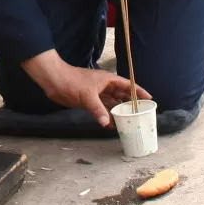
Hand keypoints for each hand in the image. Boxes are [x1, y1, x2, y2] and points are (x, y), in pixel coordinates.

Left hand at [21, 51, 151, 127]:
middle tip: (141, 114)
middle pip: (122, 95)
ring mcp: (97, 93)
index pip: (128, 85)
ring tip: (128, 122)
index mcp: (108, 80)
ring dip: (119, 112)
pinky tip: (110, 124)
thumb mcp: (87, 96)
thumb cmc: (72, 81)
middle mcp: (105, 87)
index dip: (139, 92)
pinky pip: (102, 109)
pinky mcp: (89, 100)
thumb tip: (107, 123)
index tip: (150, 99)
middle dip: (130, 104)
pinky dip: (107, 115)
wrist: (54, 81)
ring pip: (112, 103)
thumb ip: (98, 110)